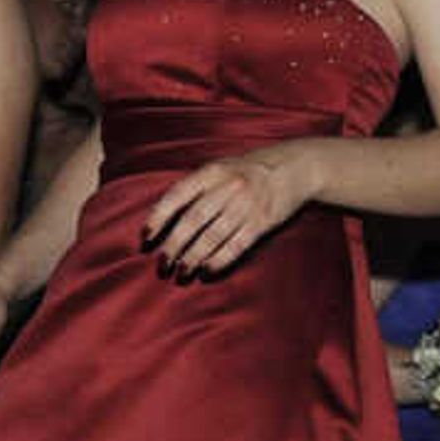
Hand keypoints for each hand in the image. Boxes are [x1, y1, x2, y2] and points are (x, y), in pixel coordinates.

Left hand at [142, 142, 315, 277]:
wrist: (293, 168)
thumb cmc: (247, 172)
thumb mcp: (220, 168)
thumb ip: (195, 188)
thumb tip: (163, 218)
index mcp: (212, 172)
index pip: (178, 195)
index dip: (159, 217)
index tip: (146, 237)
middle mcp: (228, 186)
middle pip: (193, 220)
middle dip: (174, 245)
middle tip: (162, 264)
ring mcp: (247, 204)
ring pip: (213, 236)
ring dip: (193, 257)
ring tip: (181, 272)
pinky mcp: (262, 222)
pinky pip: (236, 245)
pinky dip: (219, 260)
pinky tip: (206, 271)